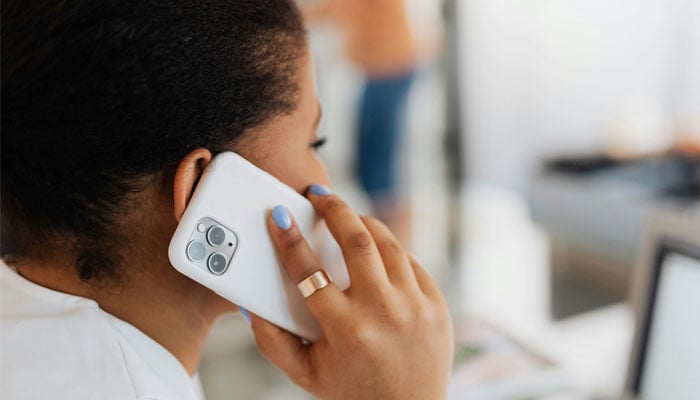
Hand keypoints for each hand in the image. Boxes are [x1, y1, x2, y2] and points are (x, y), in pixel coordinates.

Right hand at [250, 185, 452, 399]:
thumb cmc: (352, 391)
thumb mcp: (304, 372)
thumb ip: (272, 340)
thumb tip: (251, 303)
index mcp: (346, 330)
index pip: (309, 271)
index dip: (288, 238)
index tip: (278, 215)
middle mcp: (383, 312)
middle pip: (357, 240)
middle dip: (333, 208)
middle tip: (318, 194)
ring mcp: (415, 305)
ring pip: (387, 243)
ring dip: (363, 223)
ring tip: (346, 217)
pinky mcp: (437, 303)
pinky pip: (409, 262)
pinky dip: (389, 252)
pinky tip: (374, 253)